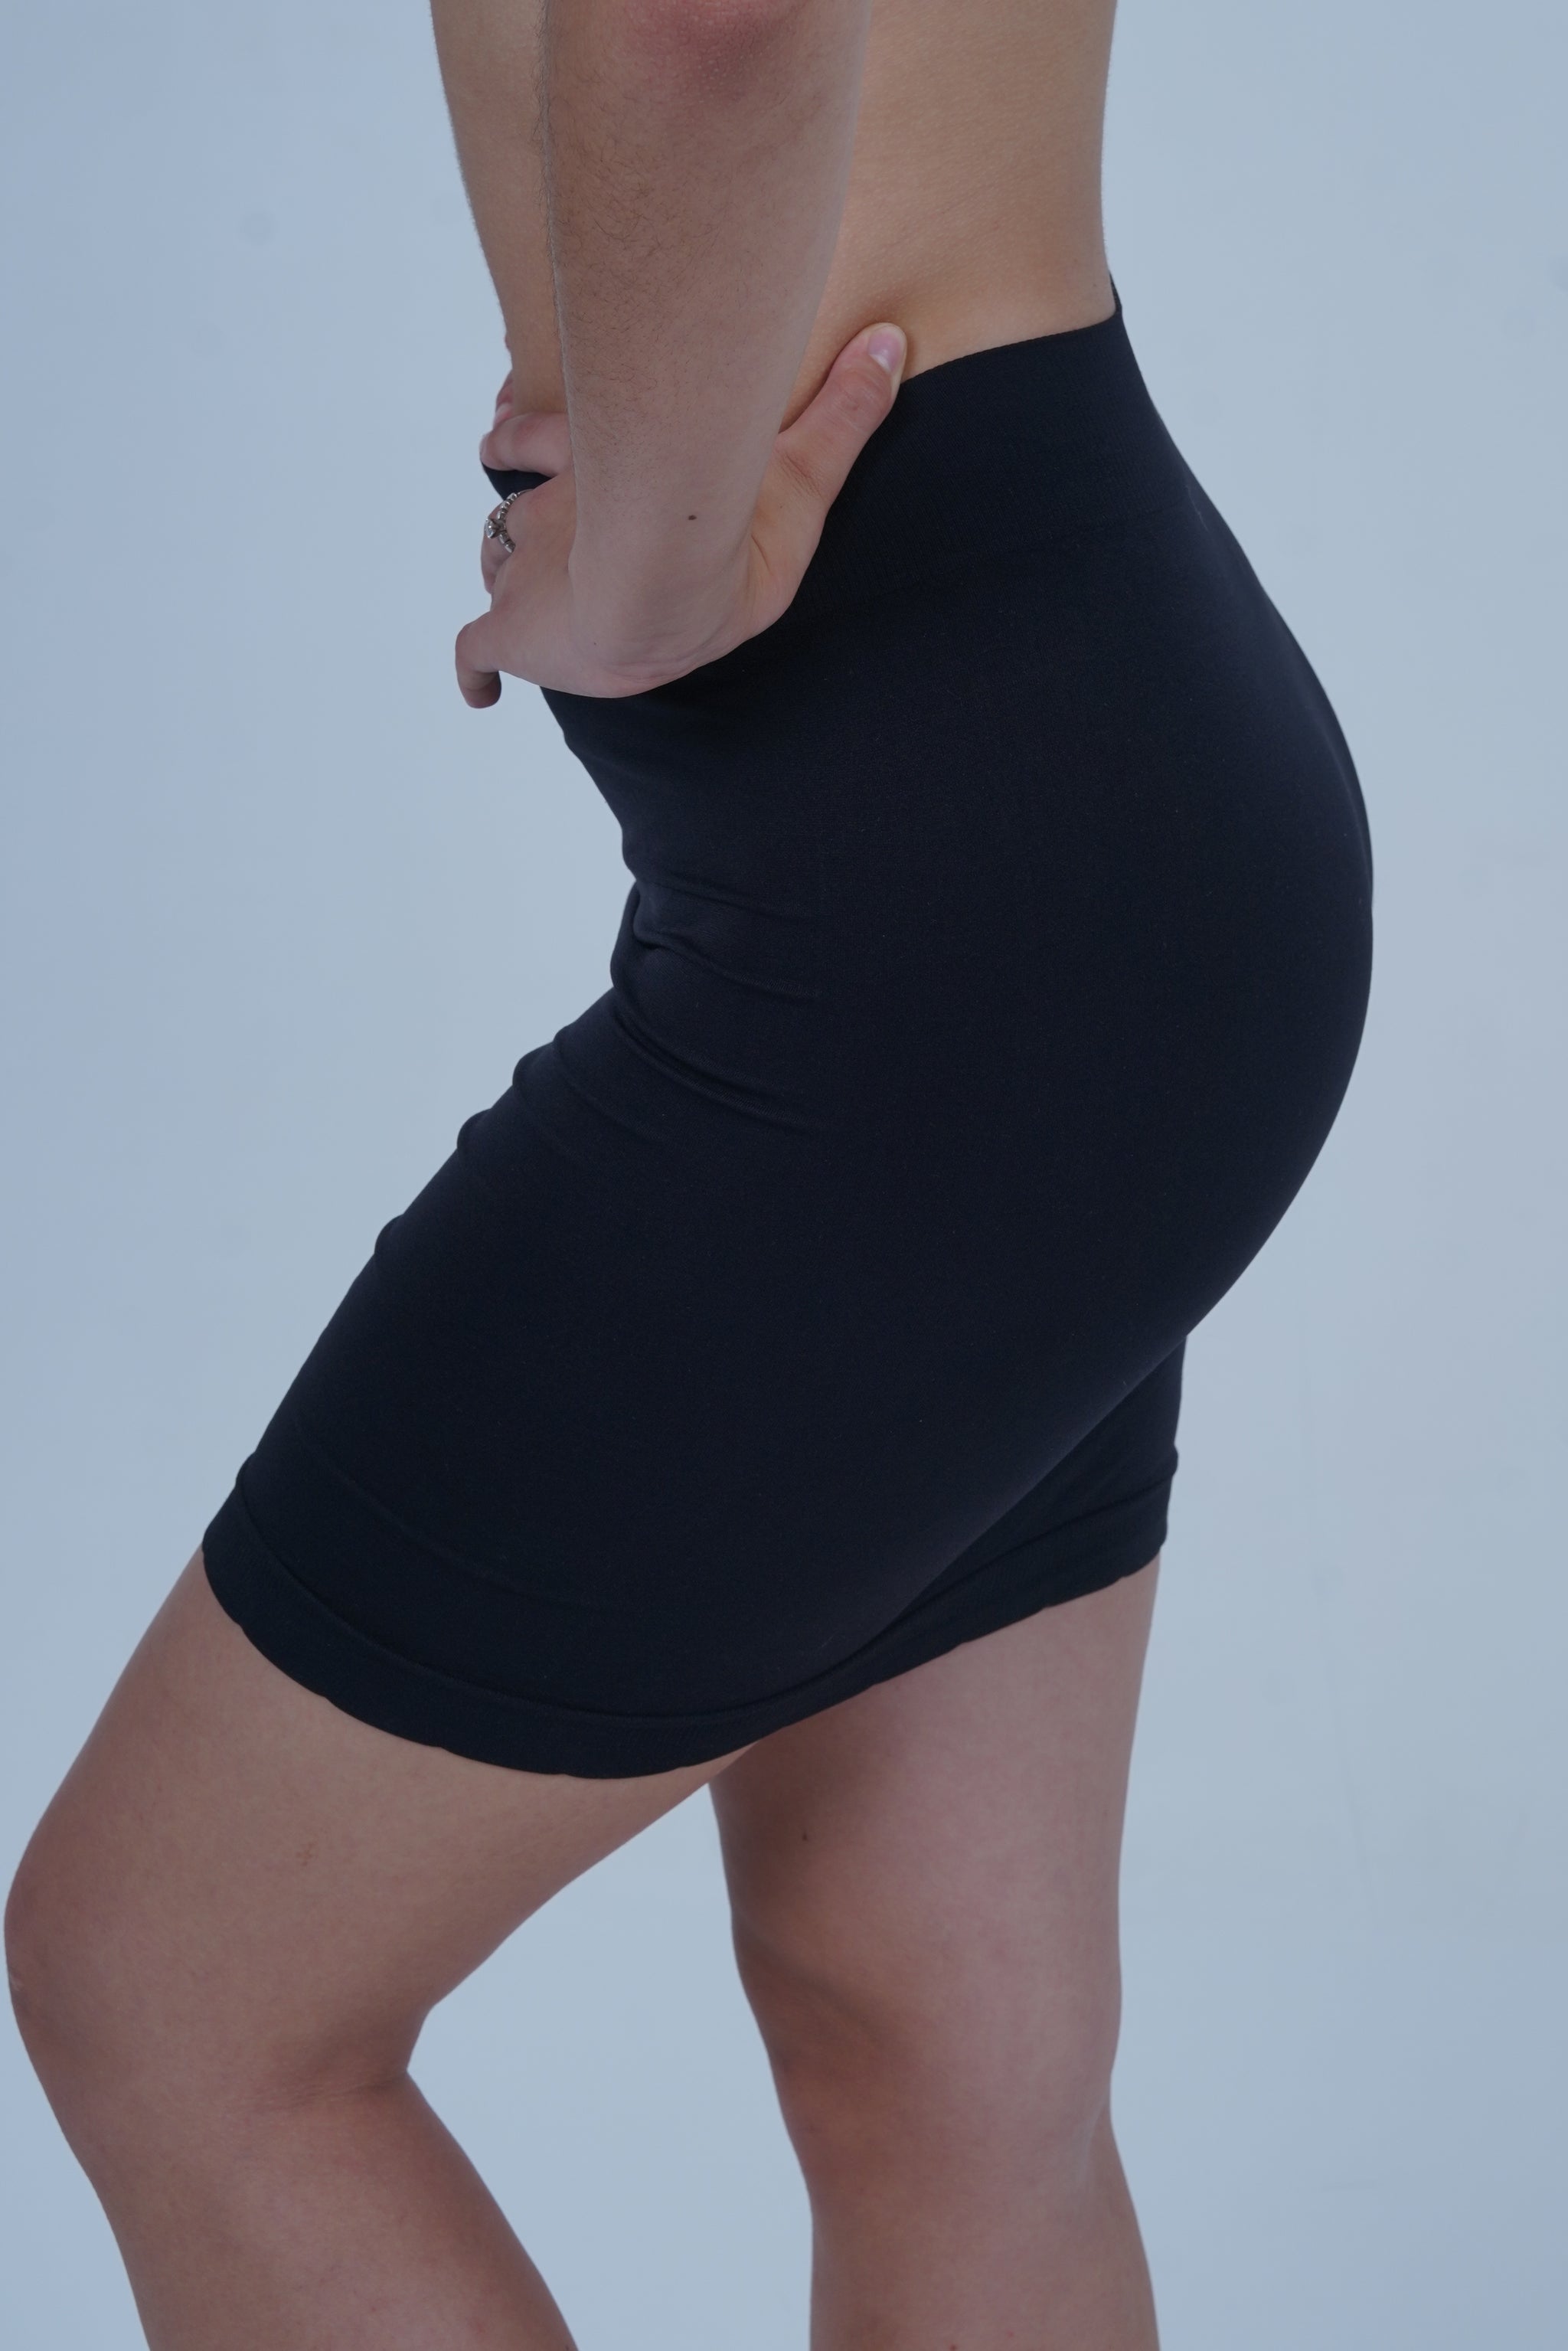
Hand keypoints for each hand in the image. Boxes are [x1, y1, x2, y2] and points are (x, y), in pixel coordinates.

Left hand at [456, 321, 907, 705]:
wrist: (660, 586)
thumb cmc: (728, 530)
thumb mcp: (797, 473)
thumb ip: (841, 412)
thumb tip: (895, 340)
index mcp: (601, 476)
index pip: (541, 441)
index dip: (525, 435)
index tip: (504, 425)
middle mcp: (553, 516)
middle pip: (515, 509)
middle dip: (519, 512)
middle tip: (520, 506)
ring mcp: (525, 575)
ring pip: (496, 563)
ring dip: (505, 572)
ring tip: (528, 595)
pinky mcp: (511, 632)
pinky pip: (476, 653)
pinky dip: (474, 673)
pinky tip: (478, 693)